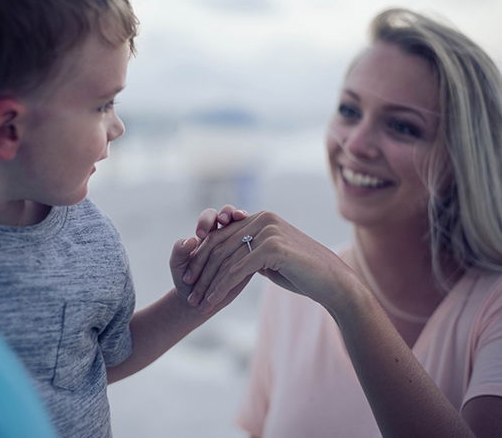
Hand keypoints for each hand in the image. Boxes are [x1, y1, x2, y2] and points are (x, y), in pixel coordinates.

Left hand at [170, 204, 247, 301]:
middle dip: (227, 216)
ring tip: (226, 251)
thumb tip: (191, 239)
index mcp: (208, 232)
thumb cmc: (186, 279)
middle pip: (231, 216)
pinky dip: (244, 259)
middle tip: (222, 222)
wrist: (198, 303)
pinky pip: (252, 255)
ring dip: (235, 239)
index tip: (200, 234)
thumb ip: (179, 251)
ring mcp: (241, 247)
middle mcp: (226, 236)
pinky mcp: (251, 262)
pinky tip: (235, 267)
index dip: (207, 220)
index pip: (211, 216)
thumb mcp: (177, 265)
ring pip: (245, 232)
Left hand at [183, 211, 357, 312]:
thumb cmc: (303, 273)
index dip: (201, 256)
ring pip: (226, 259)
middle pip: (219, 245)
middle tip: (188, 291)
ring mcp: (268, 231)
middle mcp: (263, 219)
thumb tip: (236, 256)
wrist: (333, 283)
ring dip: (208, 283)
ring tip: (197, 302)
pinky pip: (237, 270)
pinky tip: (212, 301)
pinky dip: (221, 287)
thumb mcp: (272, 259)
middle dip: (200, 270)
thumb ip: (254, 252)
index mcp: (261, 218)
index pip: (221, 234)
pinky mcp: (273, 247)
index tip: (189, 277)